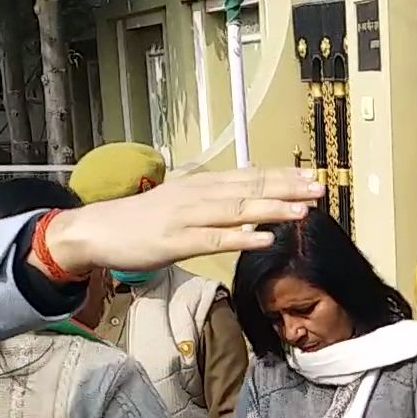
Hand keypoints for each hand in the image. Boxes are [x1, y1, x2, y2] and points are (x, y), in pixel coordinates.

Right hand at [39, 167, 324, 274]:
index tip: (310, 177)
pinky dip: (242, 236)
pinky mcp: (176, 241)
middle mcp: (197, 195)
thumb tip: (244, 201)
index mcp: (200, 185)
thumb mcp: (178, 203)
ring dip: (273, 208)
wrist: (96, 231)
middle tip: (320, 188)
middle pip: (249, 188)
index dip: (280, 176)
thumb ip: (210, 201)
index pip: (248, 176)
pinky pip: (215, 239)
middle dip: (287, 188)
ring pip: (238, 209)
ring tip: (303, 210)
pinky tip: (266, 237)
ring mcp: (187, 217)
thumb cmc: (138, 221)